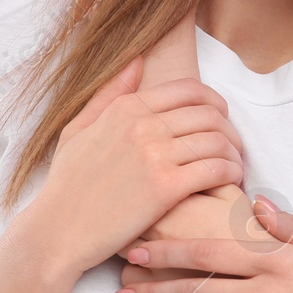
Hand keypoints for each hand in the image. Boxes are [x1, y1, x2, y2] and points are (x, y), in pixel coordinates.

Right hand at [12, 57, 245, 280]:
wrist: (58, 232)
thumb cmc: (68, 185)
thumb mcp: (78, 130)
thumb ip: (109, 94)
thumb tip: (137, 60)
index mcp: (125, 109)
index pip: (189, 89)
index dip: (215, 102)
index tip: (221, 119)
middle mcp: (141, 126)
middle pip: (209, 114)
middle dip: (229, 129)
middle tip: (233, 146)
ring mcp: (154, 155)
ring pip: (217, 140)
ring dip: (234, 152)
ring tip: (234, 165)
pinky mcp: (165, 187)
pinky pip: (216, 169)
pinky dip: (231, 172)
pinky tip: (231, 181)